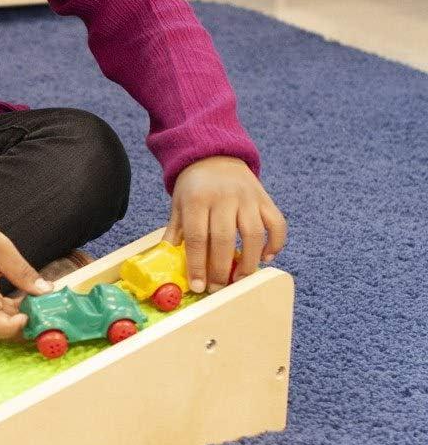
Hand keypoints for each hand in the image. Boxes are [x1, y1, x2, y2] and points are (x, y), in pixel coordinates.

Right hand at [0, 218, 52, 339]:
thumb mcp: (0, 247)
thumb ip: (22, 271)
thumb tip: (46, 292)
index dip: (12, 328)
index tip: (31, 315)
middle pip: (0, 330)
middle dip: (28, 324)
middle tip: (51, 309)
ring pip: (3, 326)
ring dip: (26, 318)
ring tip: (45, 302)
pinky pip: (1, 318)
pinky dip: (18, 312)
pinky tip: (31, 299)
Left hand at [166, 156, 287, 293]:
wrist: (215, 156)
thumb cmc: (194, 187)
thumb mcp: (178, 205)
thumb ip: (176, 231)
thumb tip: (168, 259)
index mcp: (198, 200)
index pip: (196, 237)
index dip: (197, 264)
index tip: (198, 286)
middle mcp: (224, 198)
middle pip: (224, 239)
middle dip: (220, 269)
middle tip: (217, 288)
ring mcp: (248, 198)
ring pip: (252, 234)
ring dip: (249, 261)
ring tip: (240, 278)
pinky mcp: (265, 199)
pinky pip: (276, 224)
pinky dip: (275, 243)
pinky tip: (266, 257)